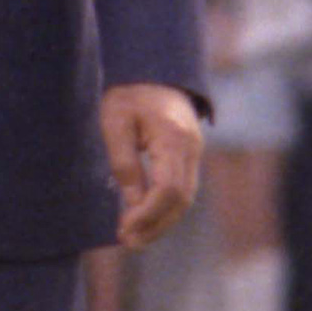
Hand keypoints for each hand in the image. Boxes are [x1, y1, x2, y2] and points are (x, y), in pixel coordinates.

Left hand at [99, 83, 204, 248]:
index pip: (168, 188)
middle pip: (182, 199)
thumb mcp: (116, 123)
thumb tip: (132, 204)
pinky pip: (183, 189)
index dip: (148, 215)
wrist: (153, 68)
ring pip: (186, 198)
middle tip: (127, 242)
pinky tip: (146, 220)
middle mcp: (192, 147)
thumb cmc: (129, 93)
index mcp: (174, 137)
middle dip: (155, 225)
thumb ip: (125, 164)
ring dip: (162, 221)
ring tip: (134, 238)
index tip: (124, 228)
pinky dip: (166, 209)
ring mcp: (195, 151)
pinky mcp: (191, 155)